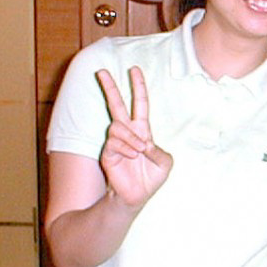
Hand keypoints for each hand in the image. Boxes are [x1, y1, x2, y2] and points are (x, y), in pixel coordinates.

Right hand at [97, 66, 172, 210]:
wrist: (136, 197)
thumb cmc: (151, 178)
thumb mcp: (165, 164)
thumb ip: (159, 152)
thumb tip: (143, 143)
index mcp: (142, 130)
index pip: (140, 103)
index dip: (138, 87)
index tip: (134, 70)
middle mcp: (127, 132)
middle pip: (116, 104)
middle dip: (109, 87)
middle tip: (101, 71)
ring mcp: (116, 142)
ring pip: (118, 126)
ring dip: (131, 138)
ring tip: (138, 152)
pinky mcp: (108, 153)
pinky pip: (115, 142)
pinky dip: (126, 149)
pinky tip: (131, 157)